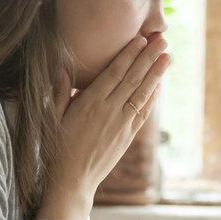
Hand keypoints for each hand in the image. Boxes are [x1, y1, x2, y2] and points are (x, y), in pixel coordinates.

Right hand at [37, 33, 170, 219]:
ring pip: (142, 94)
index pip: (115, 72)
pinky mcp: (127, 137)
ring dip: (157, 74)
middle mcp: (109, 111)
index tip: (141, 38)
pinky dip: (152, 98)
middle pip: (134, 79)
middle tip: (163, 40)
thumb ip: (60, 91)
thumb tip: (62, 66)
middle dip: (149, 57)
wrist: (71, 181)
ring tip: (168, 57)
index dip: (130, 54)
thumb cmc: (57, 147)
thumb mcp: (52, 118)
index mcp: (90, 103)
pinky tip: (159, 85)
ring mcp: (121, 125)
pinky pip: (143, 113)